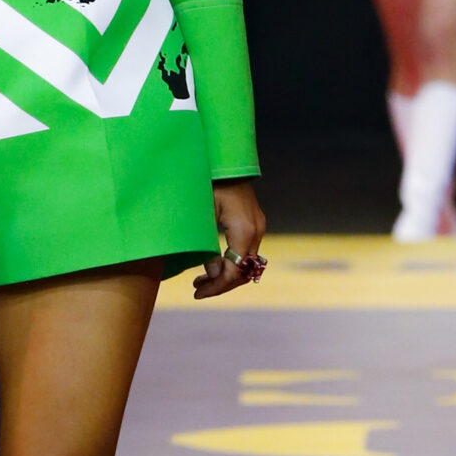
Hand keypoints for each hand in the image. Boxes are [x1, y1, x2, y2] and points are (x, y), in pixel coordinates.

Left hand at [192, 178, 266, 299]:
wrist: (226, 162)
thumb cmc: (209, 185)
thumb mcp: (202, 217)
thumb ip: (207, 248)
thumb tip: (214, 275)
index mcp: (244, 231)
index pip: (235, 271)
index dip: (217, 286)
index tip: (197, 293)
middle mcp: (256, 231)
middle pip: (244, 271)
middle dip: (221, 285)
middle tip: (197, 290)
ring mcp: (258, 227)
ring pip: (246, 264)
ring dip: (226, 275)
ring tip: (201, 282)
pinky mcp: (254, 224)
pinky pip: (247, 252)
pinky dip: (232, 264)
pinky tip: (213, 266)